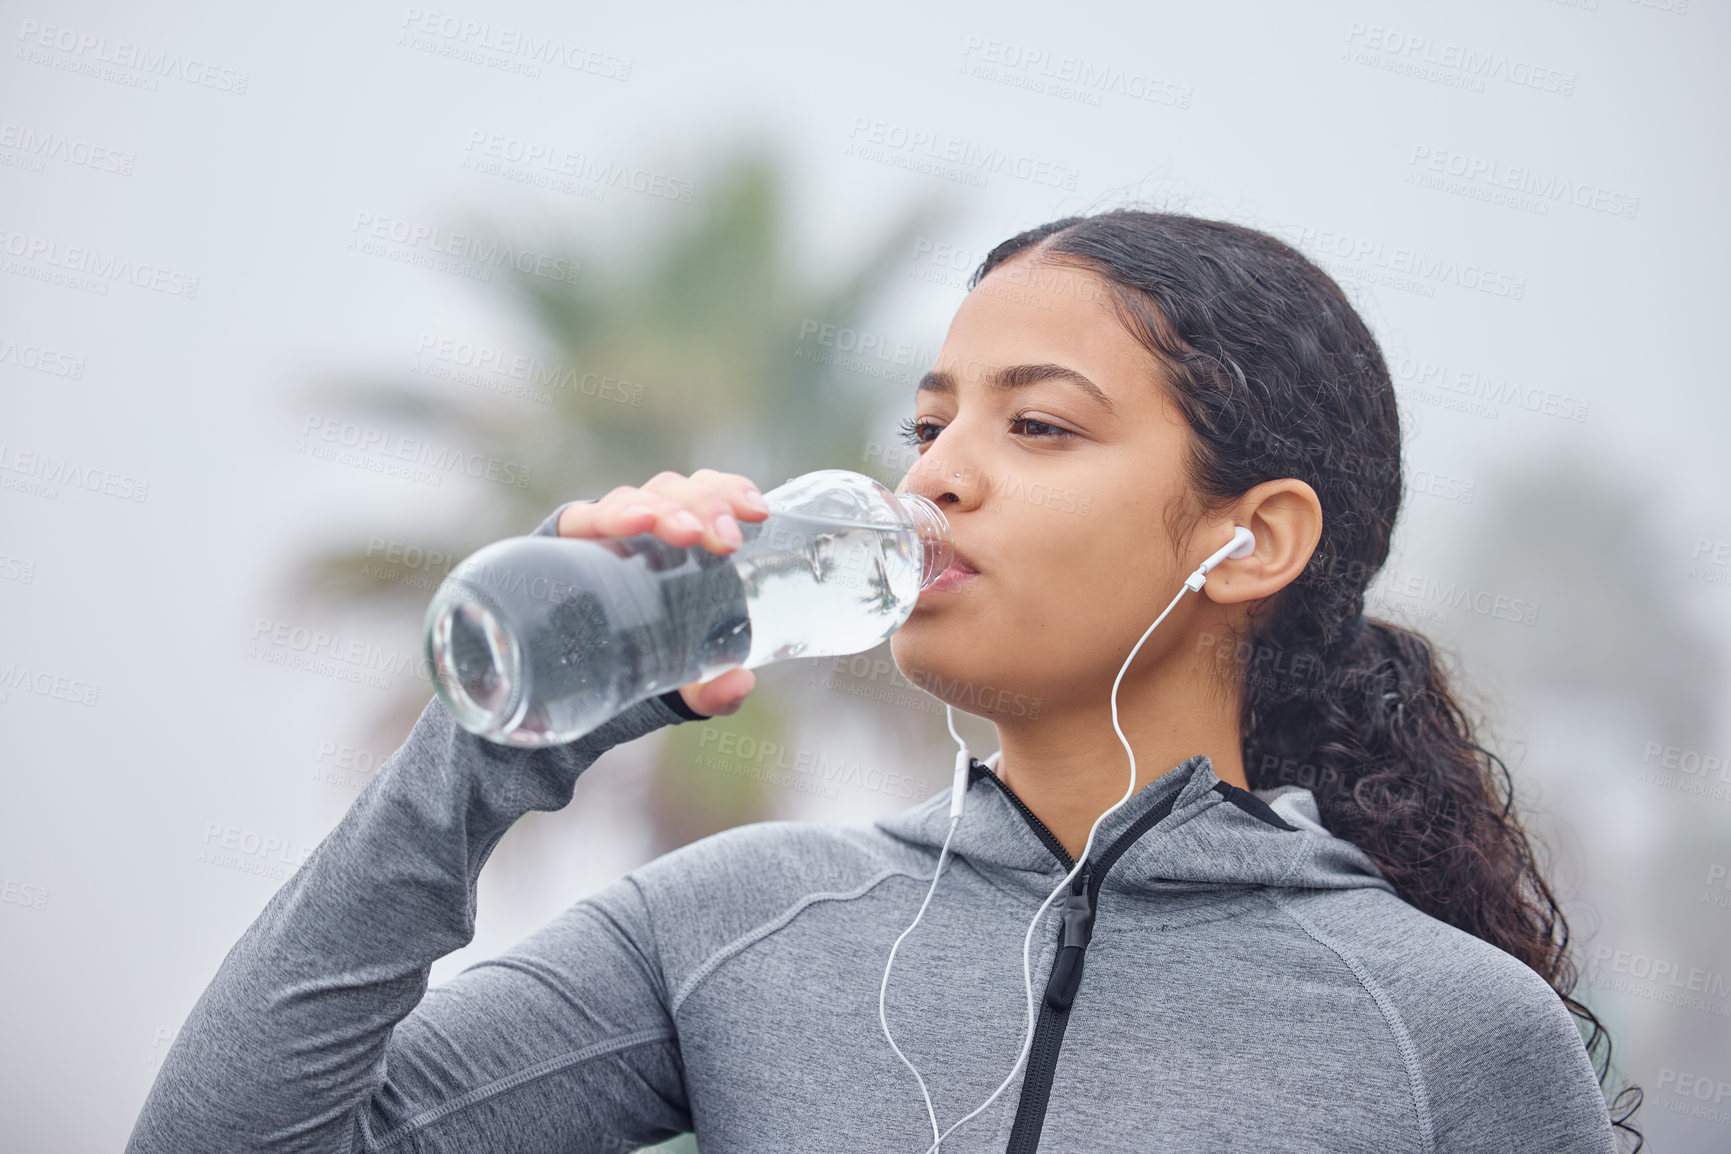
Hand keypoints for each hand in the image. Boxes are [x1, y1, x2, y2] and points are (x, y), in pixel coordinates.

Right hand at [554, 468, 770, 717]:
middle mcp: (645, 523)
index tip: (758, 513)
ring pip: (639, 496)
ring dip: (666, 508)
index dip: (732, 489)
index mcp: (680, 536)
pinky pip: (582, 517)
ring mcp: (606, 531)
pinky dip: (610, 514)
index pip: (707, 491)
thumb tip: (739, 684)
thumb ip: (713, 688)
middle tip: (727, 541)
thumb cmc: (642, 652)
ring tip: (687, 533)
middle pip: (677, 490)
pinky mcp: (568, 545)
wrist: (570, 671)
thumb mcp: (685, 675)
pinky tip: (633, 522)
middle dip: (706, 504)